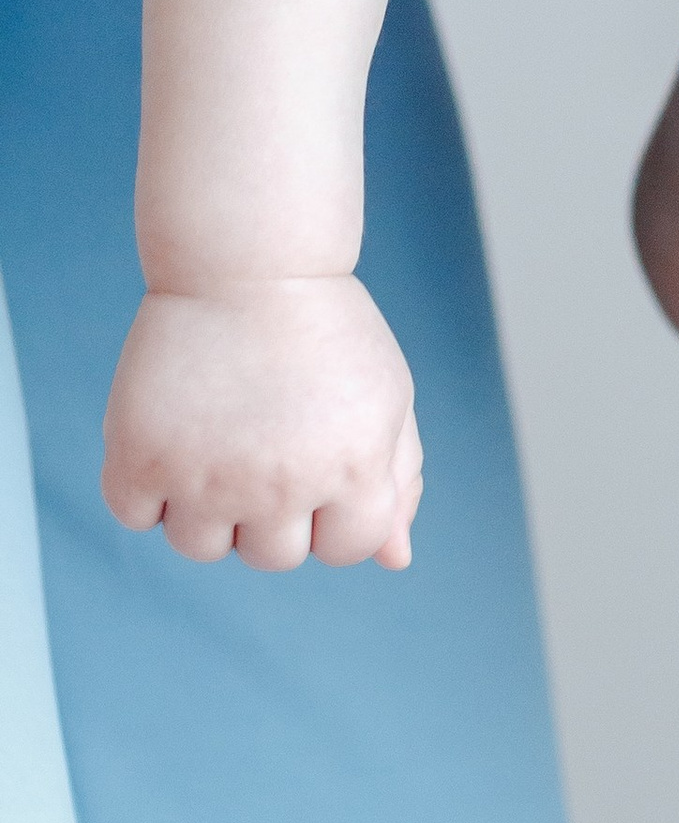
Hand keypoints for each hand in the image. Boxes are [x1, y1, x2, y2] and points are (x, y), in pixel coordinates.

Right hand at [103, 280, 423, 570]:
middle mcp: (280, 486)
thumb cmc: (325, 328)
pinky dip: (147, 484)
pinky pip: (136, 514)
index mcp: (352, 471)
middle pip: (273, 556)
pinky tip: (175, 424)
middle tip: (268, 430)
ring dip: (208, 503)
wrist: (249, 261)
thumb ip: (397, 480)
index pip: (348, 550)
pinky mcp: (141, 458)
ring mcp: (206, 478)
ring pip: (201, 545)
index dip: (336, 509)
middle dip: (273, 507)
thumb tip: (396, 560)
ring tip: (221, 426)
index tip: (321, 455)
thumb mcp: (385, 395)